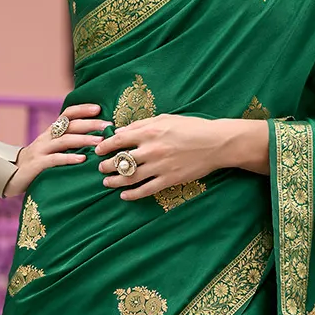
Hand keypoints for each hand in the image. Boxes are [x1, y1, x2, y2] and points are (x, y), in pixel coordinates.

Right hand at [2, 102, 105, 196]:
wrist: (11, 176)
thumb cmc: (38, 163)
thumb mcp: (51, 149)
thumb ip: (67, 142)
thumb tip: (92, 138)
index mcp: (51, 132)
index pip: (67, 114)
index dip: (82, 109)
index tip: (99, 108)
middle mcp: (46, 138)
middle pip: (69, 126)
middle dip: (90, 124)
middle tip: (108, 126)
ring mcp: (41, 150)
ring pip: (64, 141)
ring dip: (83, 140)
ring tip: (100, 142)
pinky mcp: (37, 165)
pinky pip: (55, 159)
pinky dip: (69, 158)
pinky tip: (82, 159)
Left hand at [93, 115, 236, 199]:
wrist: (216, 144)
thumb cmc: (192, 127)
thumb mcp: (165, 119)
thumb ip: (141, 124)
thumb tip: (120, 131)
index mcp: (149, 132)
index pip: (119, 140)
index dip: (105, 146)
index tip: (98, 150)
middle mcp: (151, 150)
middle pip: (120, 160)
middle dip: (106, 165)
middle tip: (100, 168)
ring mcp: (160, 166)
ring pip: (129, 177)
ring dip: (115, 181)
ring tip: (107, 182)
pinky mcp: (169, 180)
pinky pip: (146, 190)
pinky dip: (132, 194)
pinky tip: (124, 195)